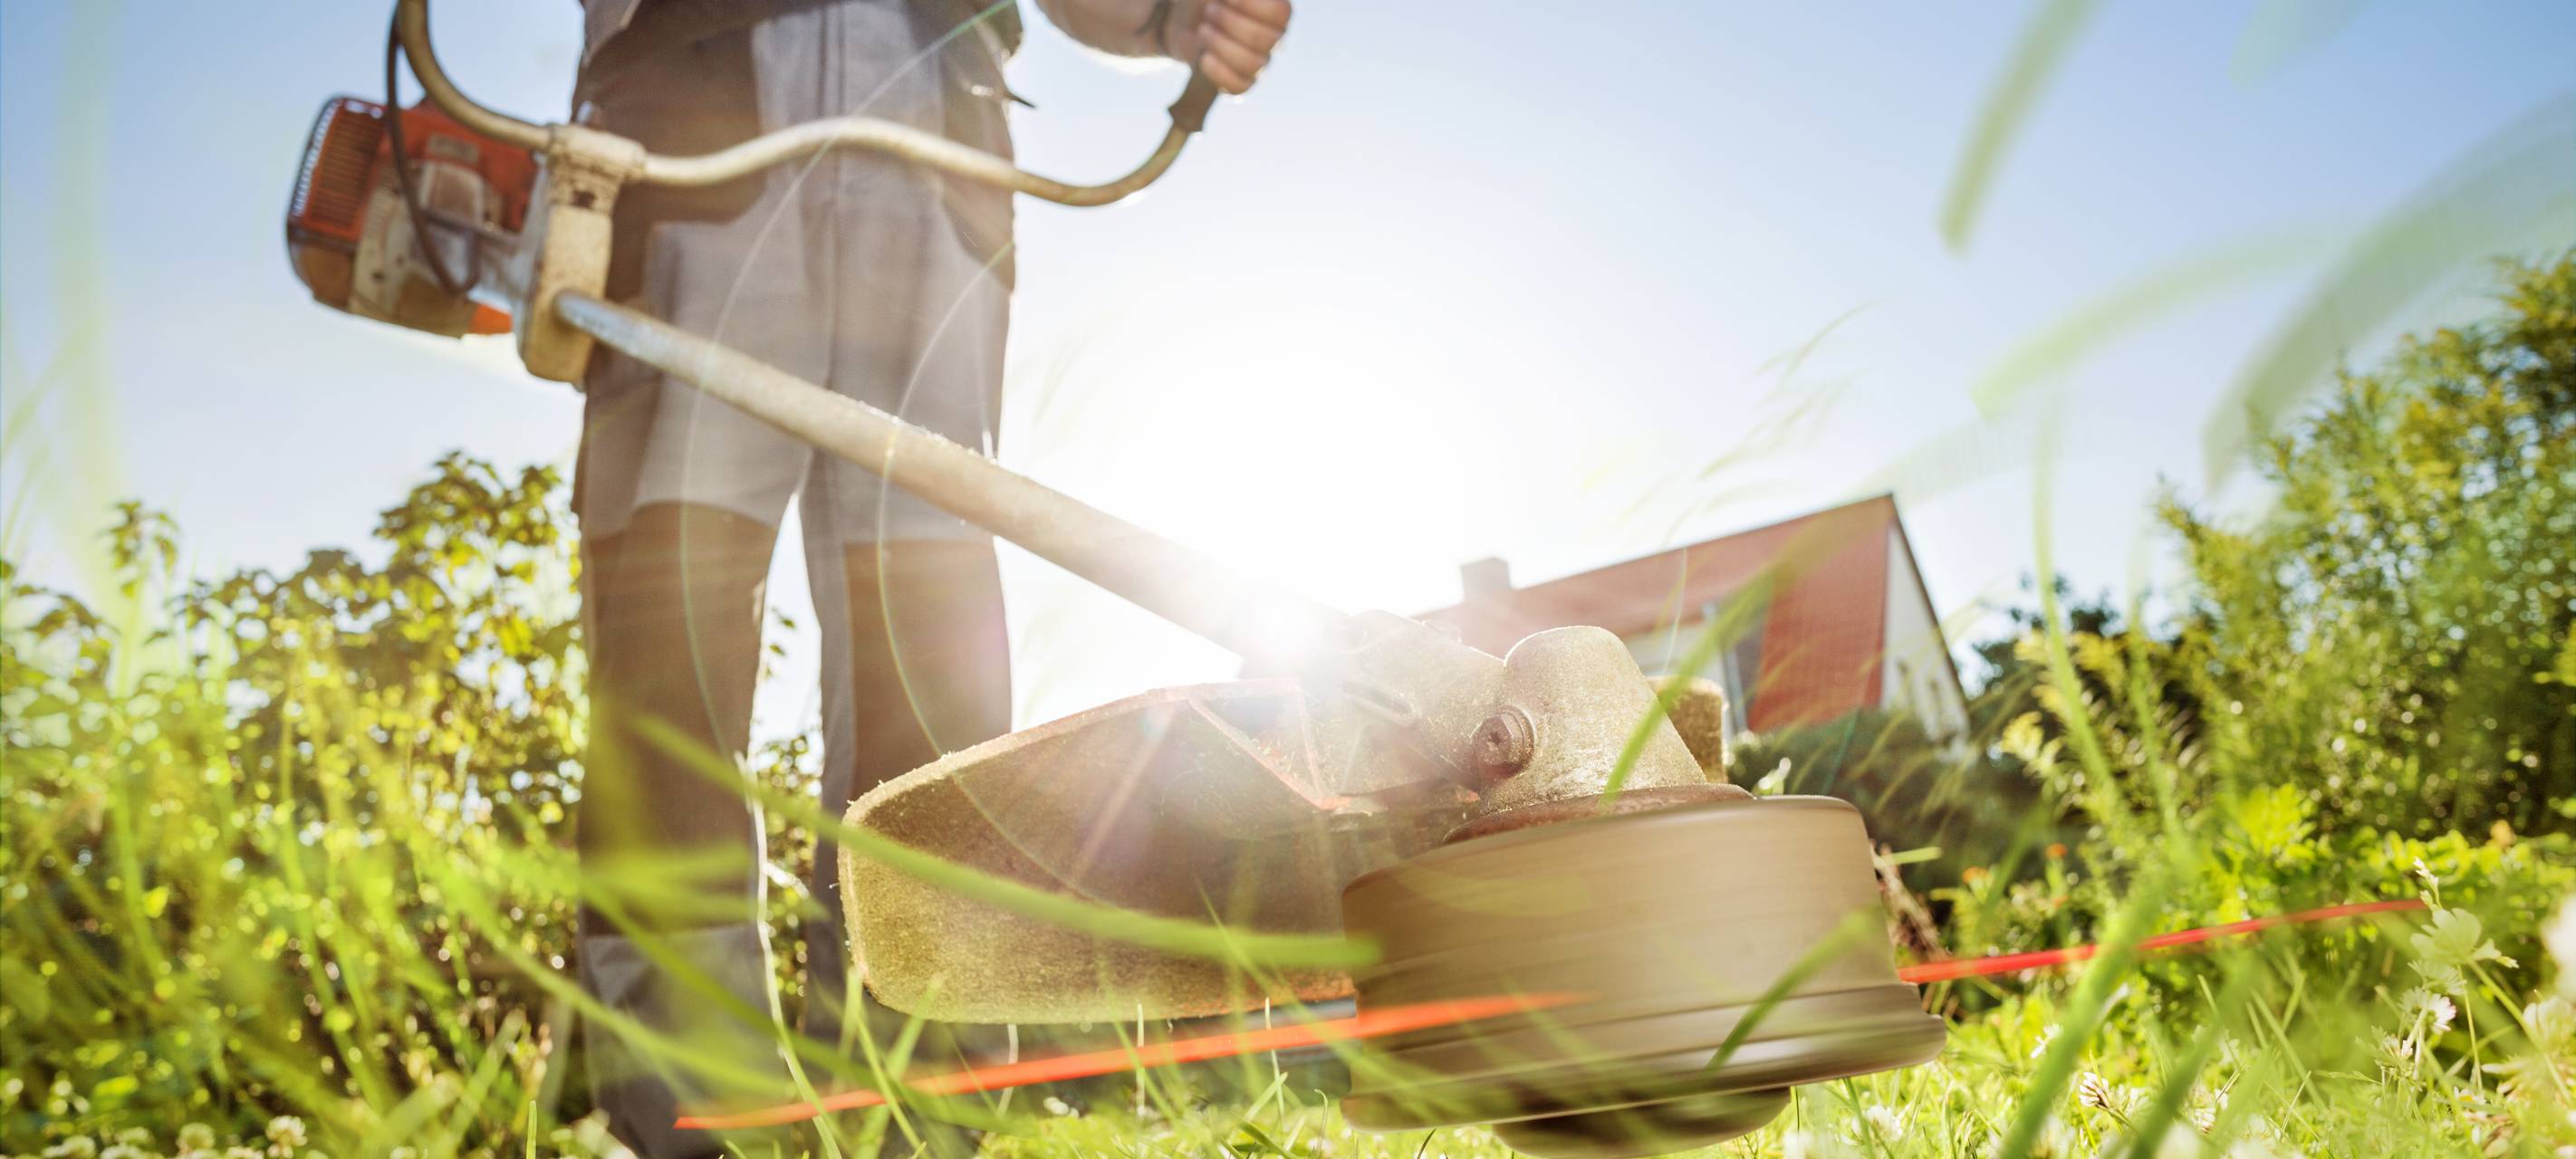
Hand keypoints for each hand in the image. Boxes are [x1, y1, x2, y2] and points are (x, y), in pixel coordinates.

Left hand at [1173, 0, 1289, 93]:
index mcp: (1275, 10)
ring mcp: (1260, 62)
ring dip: (1220, 45)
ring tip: (1202, 30)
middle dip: (1229, 23)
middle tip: (1208, 11)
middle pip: (1264, 39)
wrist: (1181, 18)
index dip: (1252, 6)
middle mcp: (1275, 37)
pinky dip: (1218, 72)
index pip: (1280, 12)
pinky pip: (1239, 87)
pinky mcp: (1242, 82)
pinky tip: (1204, 57)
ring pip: (1252, 65)